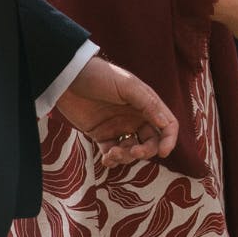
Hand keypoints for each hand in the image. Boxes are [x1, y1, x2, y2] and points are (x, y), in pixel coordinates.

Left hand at [54, 55, 178, 166]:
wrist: (68, 78)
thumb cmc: (101, 76)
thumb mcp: (128, 86)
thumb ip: (149, 104)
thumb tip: (166, 124)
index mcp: (146, 105)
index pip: (167, 125)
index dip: (169, 140)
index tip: (163, 153)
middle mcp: (135, 118)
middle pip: (151, 142)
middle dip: (145, 151)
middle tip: (133, 152)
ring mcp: (118, 127)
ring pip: (131, 150)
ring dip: (126, 157)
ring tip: (112, 153)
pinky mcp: (101, 134)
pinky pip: (112, 153)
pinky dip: (112, 160)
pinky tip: (106, 158)